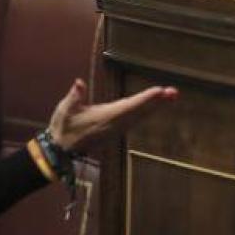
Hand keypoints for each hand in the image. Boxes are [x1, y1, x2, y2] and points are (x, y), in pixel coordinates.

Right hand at [47, 78, 177, 152]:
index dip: (145, 99)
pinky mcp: (116, 131)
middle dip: (157, 102)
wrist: (61, 151)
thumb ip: (74, 97)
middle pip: (139, 112)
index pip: (128, 106)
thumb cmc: (62, 128)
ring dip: (155, 106)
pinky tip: (156, 106)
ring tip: (170, 95)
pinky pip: (135, 120)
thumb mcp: (64, 110)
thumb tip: (78, 83)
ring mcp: (116, 129)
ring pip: (140, 116)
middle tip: (174, 92)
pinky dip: (147, 111)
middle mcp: (114, 124)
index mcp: (104, 117)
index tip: (159, 92)